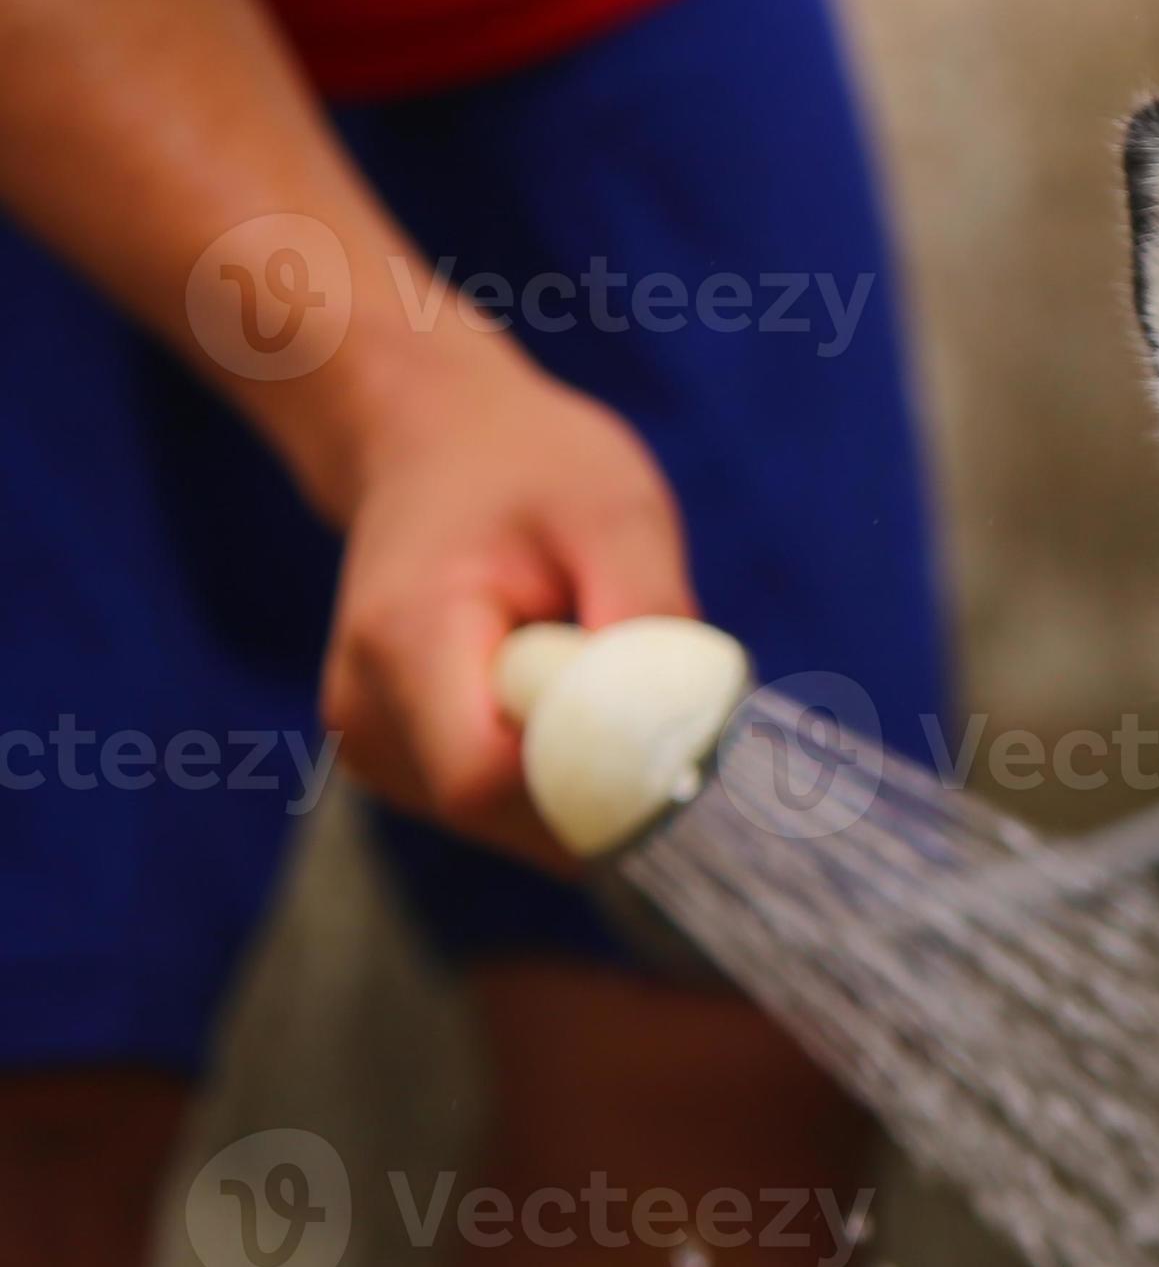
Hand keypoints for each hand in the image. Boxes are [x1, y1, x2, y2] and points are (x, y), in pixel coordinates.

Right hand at [312, 344, 696, 867]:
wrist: (432, 443)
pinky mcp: (399, 763)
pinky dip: (558, 776)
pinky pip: (503, 809)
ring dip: (584, 781)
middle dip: (604, 787)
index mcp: (402, 640)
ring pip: (510, 823)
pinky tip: (569, 704)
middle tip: (667, 711)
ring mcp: (374, 746)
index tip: (676, 748)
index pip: (489, 779)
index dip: (591, 788)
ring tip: (604, 683)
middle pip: (504, 816)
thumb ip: (647, 619)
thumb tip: (684, 731)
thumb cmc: (529, 466)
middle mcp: (366, 712)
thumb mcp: (615, 511)